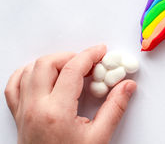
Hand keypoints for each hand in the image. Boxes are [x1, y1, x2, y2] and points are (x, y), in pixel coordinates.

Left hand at [4, 45, 135, 143]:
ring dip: (52, 63)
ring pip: (30, 70)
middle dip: (71, 56)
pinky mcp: (19, 115)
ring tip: (70, 68)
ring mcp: (24, 111)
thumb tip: (127, 86)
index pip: (72, 70)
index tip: (101, 52)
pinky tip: (43, 75)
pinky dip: (28, 73)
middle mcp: (35, 108)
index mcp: (56, 112)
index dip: (89, 55)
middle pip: (47, 64)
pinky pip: (15, 85)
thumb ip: (115, 108)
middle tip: (88, 62)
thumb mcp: (99, 137)